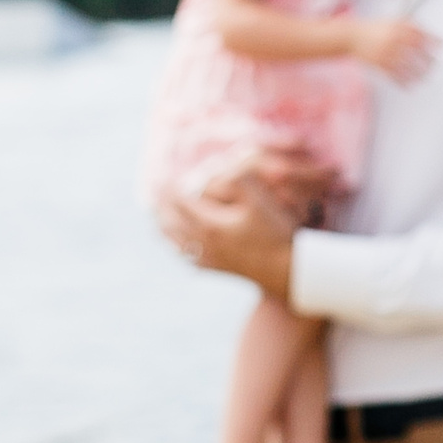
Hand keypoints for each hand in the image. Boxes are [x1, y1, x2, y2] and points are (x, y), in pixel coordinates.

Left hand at [157, 163, 298, 297]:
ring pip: (172, 237)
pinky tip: (175, 238)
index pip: (177, 198)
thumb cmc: (275, 233)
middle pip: (169, 218)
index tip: (162, 170)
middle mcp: (201, 242)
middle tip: (154, 185)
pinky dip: (174, 242)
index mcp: (208, 223)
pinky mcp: (212, 268)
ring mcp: (205, 257)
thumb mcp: (259, 201)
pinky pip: (184, 254)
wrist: (288, 272)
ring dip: (162, 221)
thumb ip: (234, 180)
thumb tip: (211, 171)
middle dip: (160, 200)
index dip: (169, 182)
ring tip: (156, 208)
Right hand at [345, 17, 437, 83]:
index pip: (421, 34)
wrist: (351, 37)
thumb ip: (408, 26)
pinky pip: (395, 75)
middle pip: (417, 51)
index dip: (434, 40)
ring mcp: (387, 52)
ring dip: (418, 73)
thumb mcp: (391, 22)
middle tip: (435, 65)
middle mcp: (394, 39)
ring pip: (408, 66)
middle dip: (428, 60)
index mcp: (398, 28)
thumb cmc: (373, 29)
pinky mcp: (380, 64)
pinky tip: (410, 86)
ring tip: (425, 77)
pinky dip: (404, 81)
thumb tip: (426, 35)